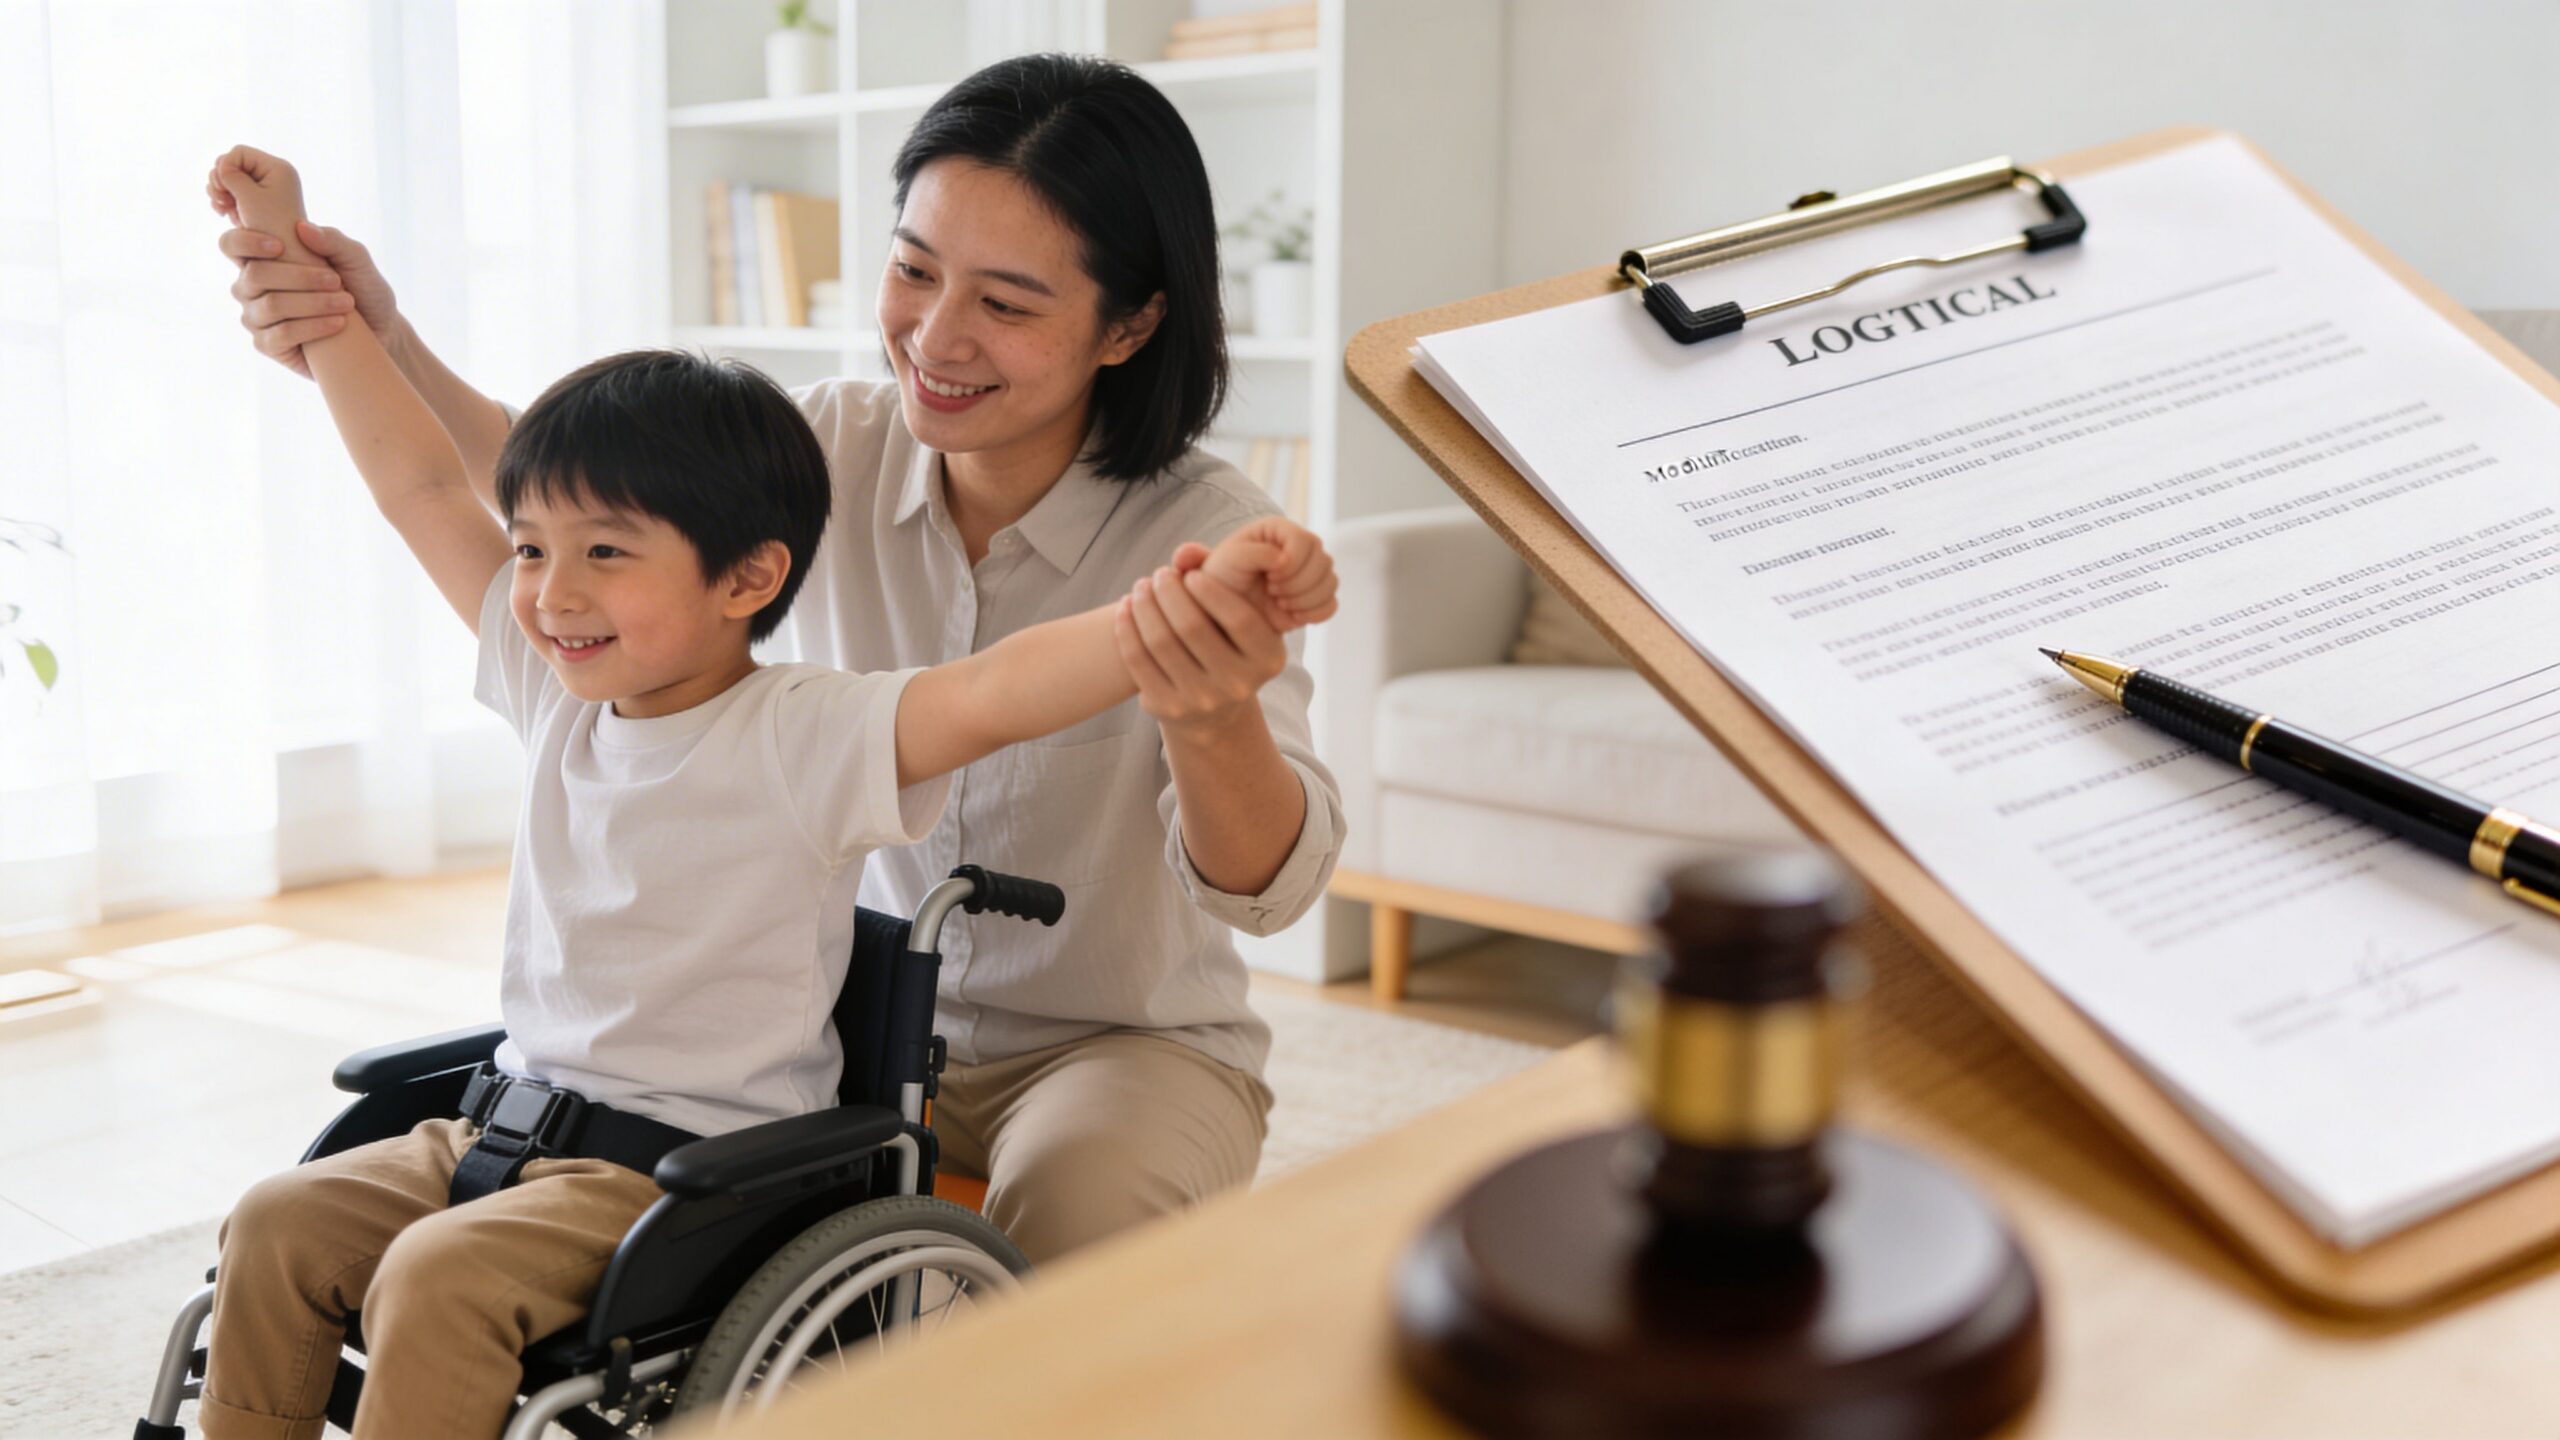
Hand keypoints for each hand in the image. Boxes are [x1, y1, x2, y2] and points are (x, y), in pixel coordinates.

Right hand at [209, 154, 397, 378]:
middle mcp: (250, 287)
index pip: (231, 244)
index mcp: (263, 259)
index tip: (280, 246)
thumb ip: (332, 240)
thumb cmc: (362, 289)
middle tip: (336, 281)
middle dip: (299, 276)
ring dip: (313, 303)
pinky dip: (312, 327)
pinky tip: (338, 324)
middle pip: (255, 275)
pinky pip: (280, 335)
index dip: (246, 242)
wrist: (381, 331)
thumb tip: (302, 227)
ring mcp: (256, 317)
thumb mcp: (356, 260)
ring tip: (345, 303)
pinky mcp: (268, 345)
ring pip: (271, 306)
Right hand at [211, 145, 308, 246]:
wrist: (290, 260)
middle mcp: (275, 176)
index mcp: (278, 168)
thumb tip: (221, 165)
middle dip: (222, 183)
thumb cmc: (272, 228)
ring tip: (228, 211)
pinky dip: (230, 205)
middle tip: (225, 202)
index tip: (225, 191)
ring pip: (232, 182)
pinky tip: (233, 217)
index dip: (224, 169)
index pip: (238, 153)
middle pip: (233, 165)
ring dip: (224, 196)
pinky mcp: (261, 205)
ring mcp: (268, 191)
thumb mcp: (248, 196)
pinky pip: (236, 197)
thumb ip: (231, 175)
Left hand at [1114, 559, 1294, 735]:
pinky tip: (1125, 609)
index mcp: (1267, 659)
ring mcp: (1201, 701)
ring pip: (1161, 642)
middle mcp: (1238, 685)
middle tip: (1159, 575)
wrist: (1213, 712)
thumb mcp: (1240, 616)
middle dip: (1169, 592)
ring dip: (1144, 606)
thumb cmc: (1228, 644)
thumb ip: (1220, 578)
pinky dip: (1127, 629)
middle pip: (1193, 627)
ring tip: (1141, 588)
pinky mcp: (1167, 709)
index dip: (1211, 590)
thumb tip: (1184, 552)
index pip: (1239, 618)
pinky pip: (1138, 661)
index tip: (1190, 574)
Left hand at [1187, 518, 1339, 629]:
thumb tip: (1285, 559)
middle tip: (1272, 591)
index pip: (1305, 540)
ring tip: (1279, 603)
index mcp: (1280, 531)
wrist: (1220, 609)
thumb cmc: (1221, 577)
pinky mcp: (1313, 598)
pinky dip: (1315, 613)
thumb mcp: (1230, 558)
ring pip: (1330, 582)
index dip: (1293, 561)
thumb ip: (1257, 552)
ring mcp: (1309, 573)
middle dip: (1299, 582)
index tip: (1270, 576)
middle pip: (1323, 560)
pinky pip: (1331, 604)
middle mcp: (1299, 548)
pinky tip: (1292, 615)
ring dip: (1306, 598)